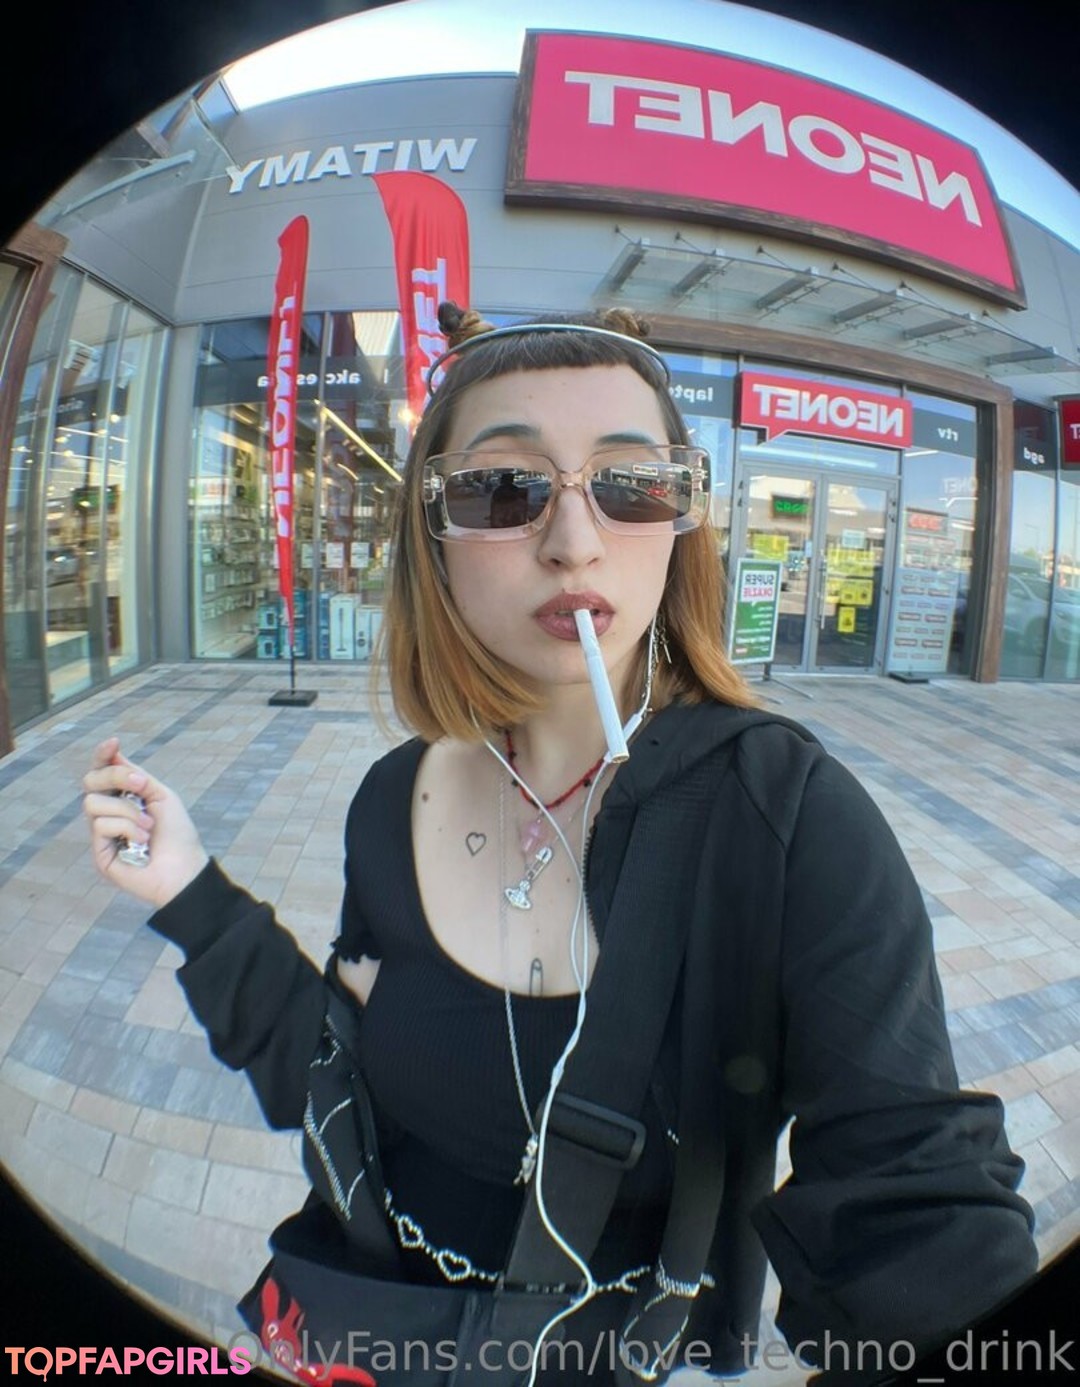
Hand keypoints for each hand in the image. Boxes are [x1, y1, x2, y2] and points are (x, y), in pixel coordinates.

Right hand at [82, 737, 209, 909]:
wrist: (185, 868)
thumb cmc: (177, 833)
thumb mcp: (161, 796)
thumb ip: (137, 777)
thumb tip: (115, 755)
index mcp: (123, 797)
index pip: (103, 772)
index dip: (103, 755)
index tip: (114, 742)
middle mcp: (109, 812)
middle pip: (90, 781)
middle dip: (115, 777)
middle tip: (141, 785)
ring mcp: (102, 833)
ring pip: (93, 803)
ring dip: (127, 810)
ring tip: (148, 825)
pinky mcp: (99, 853)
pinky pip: (100, 825)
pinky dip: (126, 828)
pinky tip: (142, 840)